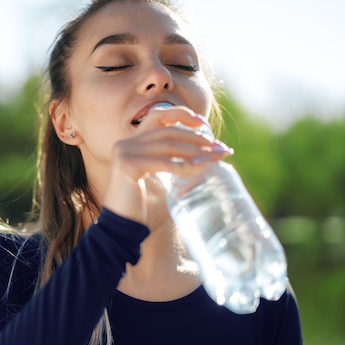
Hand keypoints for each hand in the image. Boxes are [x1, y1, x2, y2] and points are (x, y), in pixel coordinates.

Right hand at [102, 106, 231, 227]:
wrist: (123, 229)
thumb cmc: (144, 209)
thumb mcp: (165, 183)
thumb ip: (179, 167)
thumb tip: (210, 159)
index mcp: (133, 143)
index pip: (158, 117)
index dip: (182, 115)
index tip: (205, 125)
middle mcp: (126, 143)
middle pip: (168, 130)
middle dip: (197, 138)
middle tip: (221, 148)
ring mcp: (124, 152)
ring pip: (168, 144)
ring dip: (196, 150)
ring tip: (216, 157)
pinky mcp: (126, 165)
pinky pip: (163, 162)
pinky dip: (185, 164)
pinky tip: (202, 166)